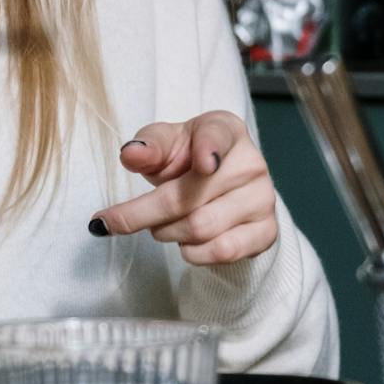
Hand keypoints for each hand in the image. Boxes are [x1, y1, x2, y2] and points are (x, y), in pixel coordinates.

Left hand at [90, 112, 277, 265]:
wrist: (221, 188)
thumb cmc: (187, 160)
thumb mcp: (165, 146)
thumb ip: (148, 146)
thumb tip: (132, 154)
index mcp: (226, 130)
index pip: (217, 137)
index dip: (210, 149)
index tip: (204, 163)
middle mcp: (251, 162)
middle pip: (188, 197)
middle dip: (144, 214)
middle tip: (117, 221)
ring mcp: (263, 199)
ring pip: (201, 228)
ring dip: (167, 233)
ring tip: (162, 227)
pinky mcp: (266, 231)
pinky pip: (223, 251)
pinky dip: (193, 253)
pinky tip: (186, 243)